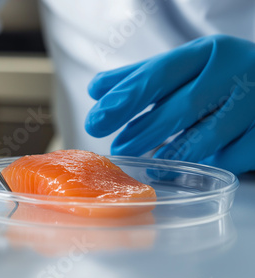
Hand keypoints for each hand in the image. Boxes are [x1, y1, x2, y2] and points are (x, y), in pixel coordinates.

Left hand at [85, 34, 254, 174]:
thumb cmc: (219, 76)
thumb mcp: (184, 67)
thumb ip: (141, 77)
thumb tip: (97, 90)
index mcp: (207, 52)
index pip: (159, 75)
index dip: (125, 99)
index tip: (95, 121)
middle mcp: (235, 72)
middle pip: (182, 106)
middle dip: (145, 131)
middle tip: (118, 148)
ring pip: (208, 135)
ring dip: (174, 153)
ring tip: (150, 163)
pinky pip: (231, 156)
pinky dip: (205, 165)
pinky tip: (184, 171)